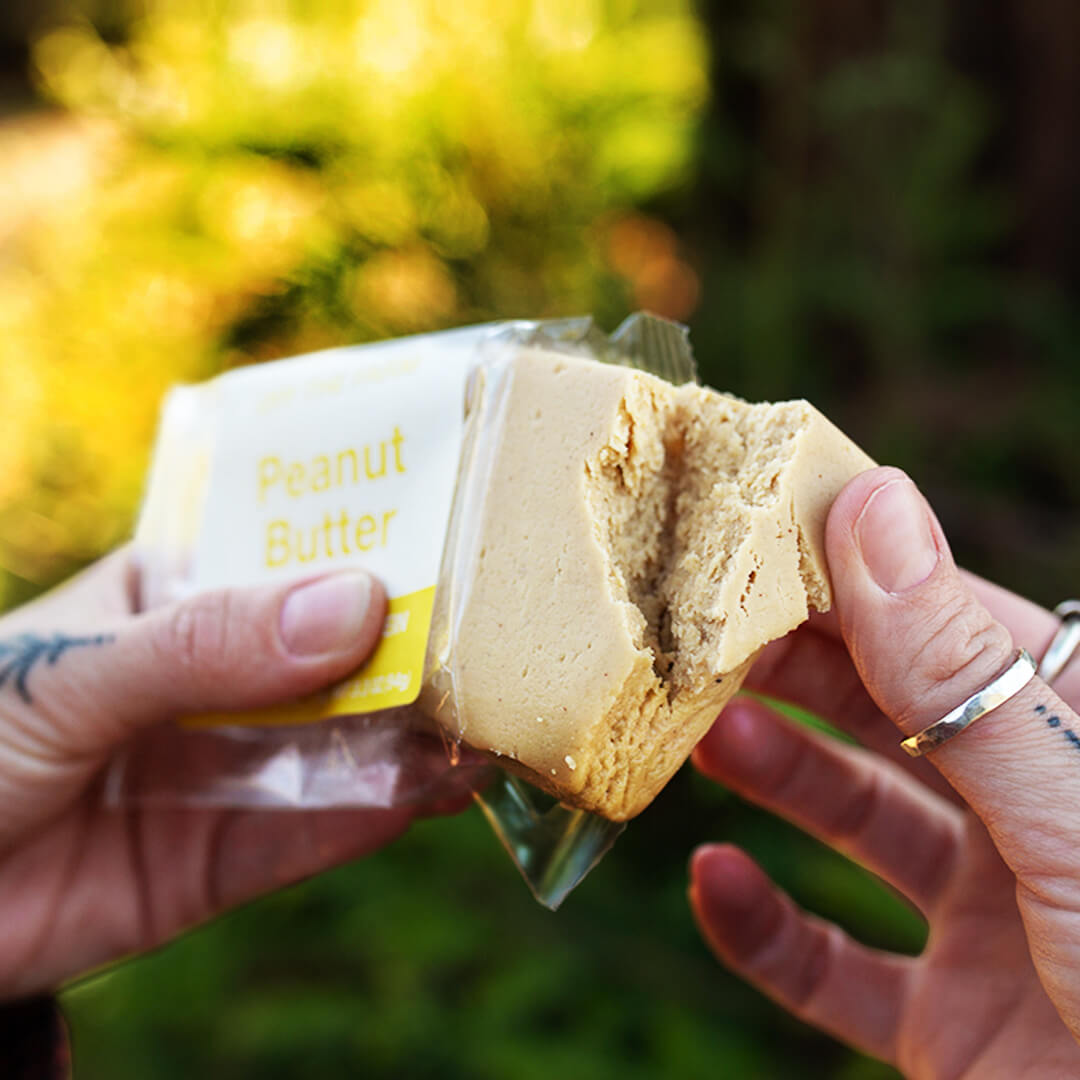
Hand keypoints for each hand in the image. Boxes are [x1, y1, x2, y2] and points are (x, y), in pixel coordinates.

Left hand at [0, 551, 453, 998]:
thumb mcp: (72, 672)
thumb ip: (204, 643)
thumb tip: (358, 606)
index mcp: (172, 597)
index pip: (286, 551)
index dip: (368, 537)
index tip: (460, 523)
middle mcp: (216, 677)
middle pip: (333, 650)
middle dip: (412, 640)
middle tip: (504, 629)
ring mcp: (226, 766)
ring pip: (342, 742)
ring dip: (417, 729)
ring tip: (495, 711)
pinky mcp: (226, 859)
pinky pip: (320, 831)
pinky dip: (383, 810)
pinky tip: (443, 786)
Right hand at [689, 466, 1079, 1077]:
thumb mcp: (1070, 821)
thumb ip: (963, 679)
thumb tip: (873, 509)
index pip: (952, 625)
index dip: (852, 580)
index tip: (750, 545)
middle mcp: (1035, 816)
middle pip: (893, 712)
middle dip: (796, 672)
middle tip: (702, 639)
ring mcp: (991, 919)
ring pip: (857, 820)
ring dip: (774, 777)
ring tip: (699, 738)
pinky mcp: (948, 1020)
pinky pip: (834, 965)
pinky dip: (764, 928)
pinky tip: (714, 881)